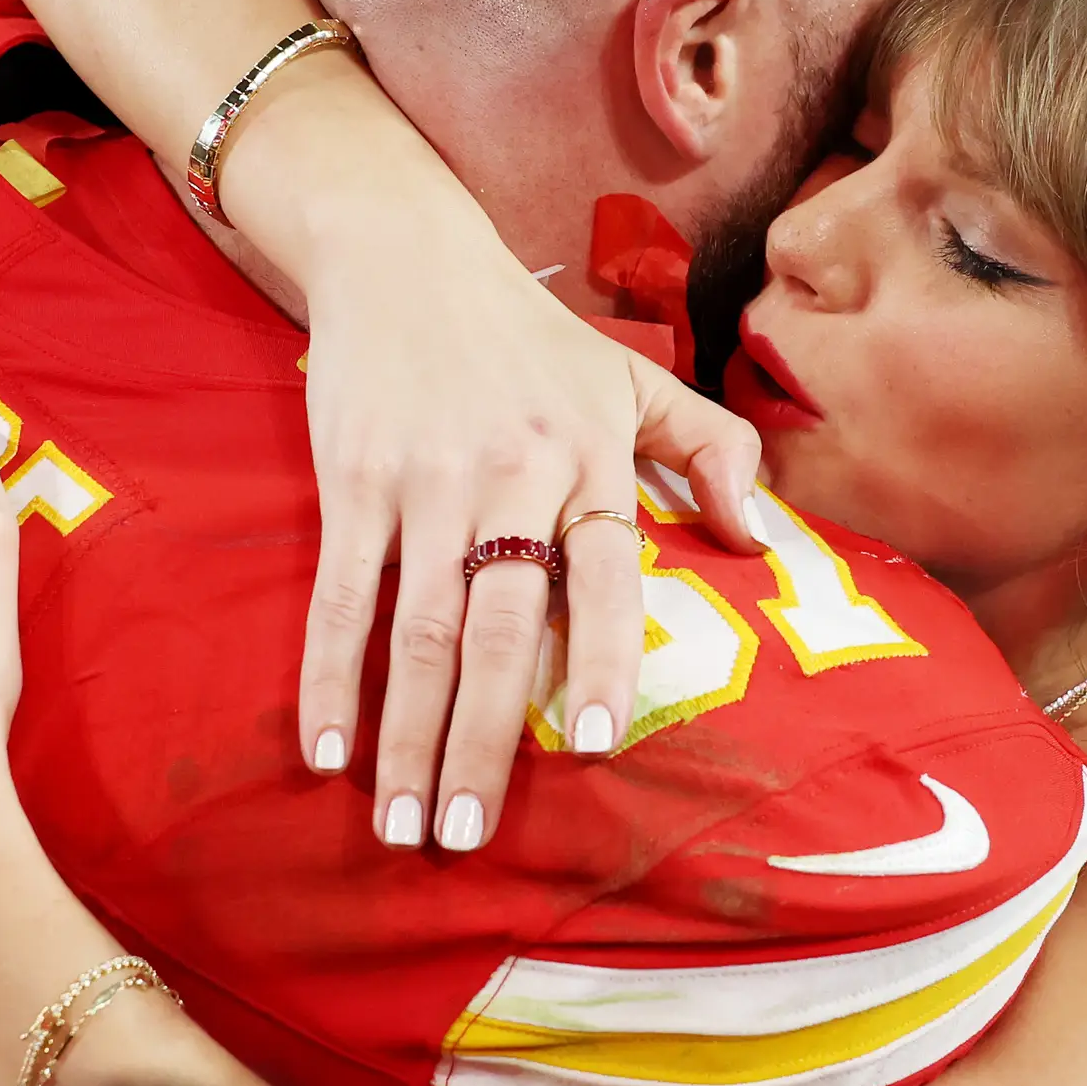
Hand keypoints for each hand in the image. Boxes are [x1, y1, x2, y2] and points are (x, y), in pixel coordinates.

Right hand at [291, 197, 767, 853]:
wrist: (402, 249)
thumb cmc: (529, 331)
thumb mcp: (633, 374)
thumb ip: (711, 448)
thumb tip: (760, 538)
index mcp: (587, 459)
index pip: (604, 578)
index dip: (598, 661)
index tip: (588, 746)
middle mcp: (509, 477)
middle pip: (496, 630)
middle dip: (480, 740)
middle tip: (468, 835)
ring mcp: (424, 483)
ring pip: (415, 631)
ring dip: (405, 735)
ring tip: (402, 824)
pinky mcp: (352, 480)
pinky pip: (341, 598)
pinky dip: (330, 679)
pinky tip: (326, 752)